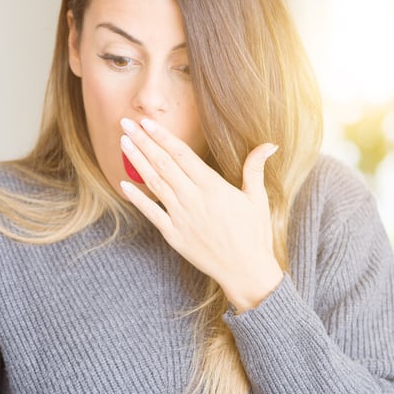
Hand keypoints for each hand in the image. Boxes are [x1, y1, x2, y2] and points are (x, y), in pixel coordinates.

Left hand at [118, 117, 283, 312]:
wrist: (246, 271)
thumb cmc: (254, 234)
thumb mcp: (258, 198)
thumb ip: (255, 168)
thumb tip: (270, 144)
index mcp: (213, 187)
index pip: (182, 154)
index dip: (163, 136)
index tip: (146, 122)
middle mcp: (194, 199)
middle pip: (163, 164)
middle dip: (143, 142)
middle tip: (125, 123)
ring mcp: (181, 217)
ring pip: (154, 183)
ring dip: (137, 162)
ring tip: (123, 143)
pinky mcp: (173, 235)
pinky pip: (151, 213)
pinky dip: (136, 198)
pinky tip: (123, 184)